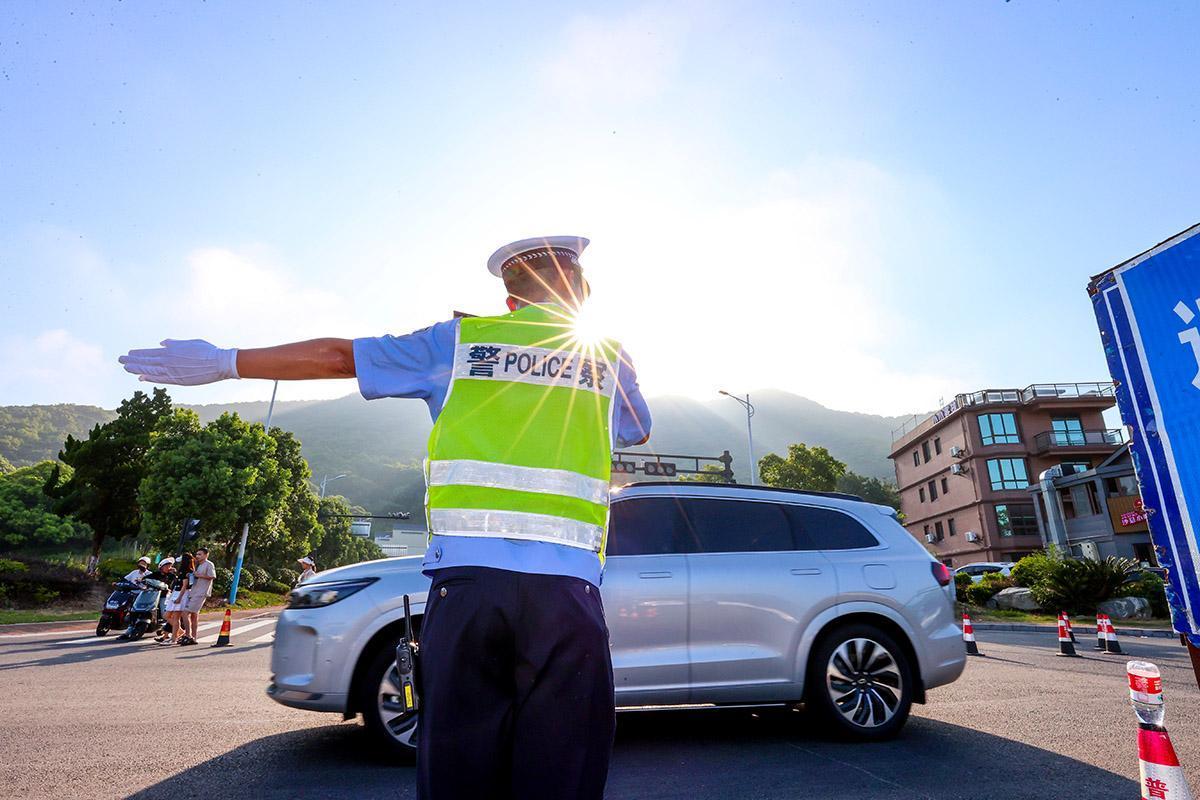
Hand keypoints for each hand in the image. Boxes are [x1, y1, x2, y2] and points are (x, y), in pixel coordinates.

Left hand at [119, 339, 238, 385]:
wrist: (219, 363)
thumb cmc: (208, 351)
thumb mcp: (190, 343)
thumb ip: (175, 344)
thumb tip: (162, 343)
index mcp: (171, 350)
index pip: (150, 352)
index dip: (139, 353)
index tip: (129, 353)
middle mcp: (168, 360)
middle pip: (146, 361)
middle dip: (132, 360)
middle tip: (120, 360)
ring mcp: (172, 371)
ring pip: (150, 370)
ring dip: (136, 369)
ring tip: (126, 368)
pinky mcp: (178, 380)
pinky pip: (160, 379)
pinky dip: (149, 378)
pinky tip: (140, 377)